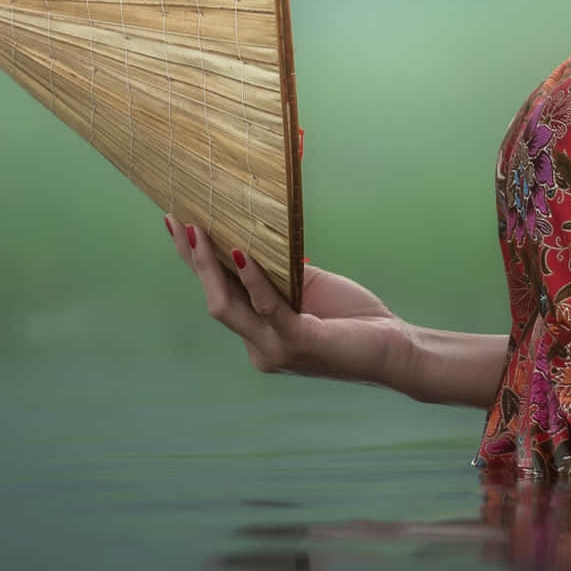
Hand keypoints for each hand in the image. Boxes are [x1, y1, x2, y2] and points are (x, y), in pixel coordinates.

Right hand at [165, 212, 406, 388]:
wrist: (394, 349)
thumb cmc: (354, 318)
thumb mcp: (308, 288)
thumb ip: (278, 274)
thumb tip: (249, 239)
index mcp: (260, 335)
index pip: (220, 295)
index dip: (196, 262)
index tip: (177, 223)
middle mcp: (260, 347)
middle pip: (215, 299)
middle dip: (193, 259)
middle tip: (176, 220)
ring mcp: (275, 350)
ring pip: (228, 307)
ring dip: (210, 267)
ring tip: (199, 231)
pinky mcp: (299, 344)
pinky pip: (268, 307)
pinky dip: (254, 279)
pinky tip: (242, 254)